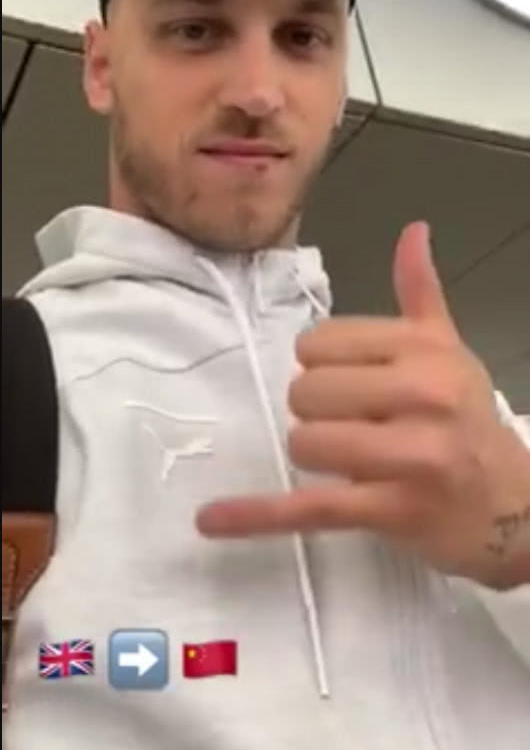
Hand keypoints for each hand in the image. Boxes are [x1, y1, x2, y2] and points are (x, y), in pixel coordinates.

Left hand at [196, 222, 529, 587]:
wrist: (514, 505)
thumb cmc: (469, 421)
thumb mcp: (450, 350)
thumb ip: (421, 292)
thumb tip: (413, 230)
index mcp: (423, 350)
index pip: (318, 344)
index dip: (322, 366)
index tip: (352, 384)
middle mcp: (421, 395)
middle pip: (305, 392)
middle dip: (317, 411)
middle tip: (354, 425)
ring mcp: (407, 456)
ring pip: (304, 441)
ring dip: (314, 453)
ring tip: (352, 460)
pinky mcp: (389, 509)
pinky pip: (308, 507)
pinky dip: (256, 515)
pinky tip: (212, 519)